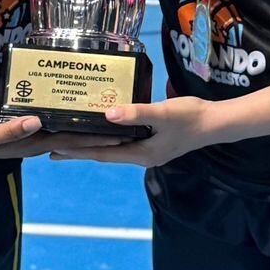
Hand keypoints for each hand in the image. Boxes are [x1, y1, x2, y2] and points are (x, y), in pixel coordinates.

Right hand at [0, 112, 126, 159]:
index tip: (120, 134)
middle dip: (100, 132)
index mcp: (34, 143)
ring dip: (86, 123)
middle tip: (126, 124)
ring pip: (66, 127)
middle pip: (76, 136)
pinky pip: (52, 118)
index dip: (96, 138)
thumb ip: (9, 131)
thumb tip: (37, 122)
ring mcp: (32, 132)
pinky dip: (66, 113)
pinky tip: (74, 105)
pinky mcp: (26, 122)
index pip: (72, 141)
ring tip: (107, 113)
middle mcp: (38, 139)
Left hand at [48, 96, 219, 167]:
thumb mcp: (163, 113)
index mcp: (141, 153)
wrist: (216, 123)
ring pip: (112, 148)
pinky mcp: (154, 143)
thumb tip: (107, 114)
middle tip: (53, 149)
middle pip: (103, 153)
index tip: (56, 149)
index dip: (78, 151)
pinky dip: (108, 137)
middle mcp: (142, 156)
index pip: (102, 153)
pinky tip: (103, 130)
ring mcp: (148, 150)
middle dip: (79, 151)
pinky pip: (124, 142)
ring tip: (71, 141)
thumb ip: (136, 113)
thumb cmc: (191, 116)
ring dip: (92, 145)